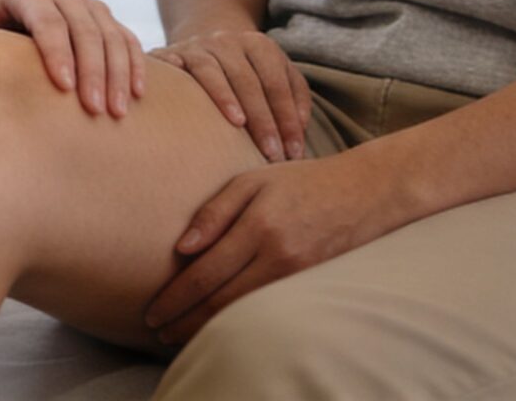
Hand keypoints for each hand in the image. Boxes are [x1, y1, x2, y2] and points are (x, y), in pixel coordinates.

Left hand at [0, 0, 145, 116]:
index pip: (45, 19)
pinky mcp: (106, 18)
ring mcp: (88, 4)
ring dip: (117, 72)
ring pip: (110, 34)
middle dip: (92, 70)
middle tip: (95, 110)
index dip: (56, 51)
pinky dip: (135, 64)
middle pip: (83, 28)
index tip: (62, 86)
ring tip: (116, 112)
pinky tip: (136, 95)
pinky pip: (127, 39)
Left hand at [141, 152, 390, 345]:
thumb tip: (180, 249)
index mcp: (258, 227)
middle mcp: (278, 257)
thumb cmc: (301, 182)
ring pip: (242, 314)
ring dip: (206, 330)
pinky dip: (237, 324)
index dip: (174, 299)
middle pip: (220, 303)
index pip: (204, 275)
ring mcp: (297, 277)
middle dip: (184, 322)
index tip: (151, 313)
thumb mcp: (253, 180)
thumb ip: (214, 212)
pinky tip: (218, 327)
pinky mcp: (309, 288)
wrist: (364, 193)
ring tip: (179, 335)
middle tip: (158, 331)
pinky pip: (265, 313)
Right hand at [149, 27, 310, 162]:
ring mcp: (196, 47)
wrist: (204, 41)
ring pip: (212, 71)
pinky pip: (171, 67)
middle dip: (262, 119)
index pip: (277, 83)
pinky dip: (176, 79)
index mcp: (258, 45)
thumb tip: (298, 131)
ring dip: (225, 97)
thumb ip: (294, 97)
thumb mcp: (276, 74)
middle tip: (271, 154)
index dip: (287, 118)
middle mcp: (227, 41)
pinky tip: (182, 102)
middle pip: (248, 80)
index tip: (293, 152)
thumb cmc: (248, 70)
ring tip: (238, 124)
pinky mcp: (169, 54)